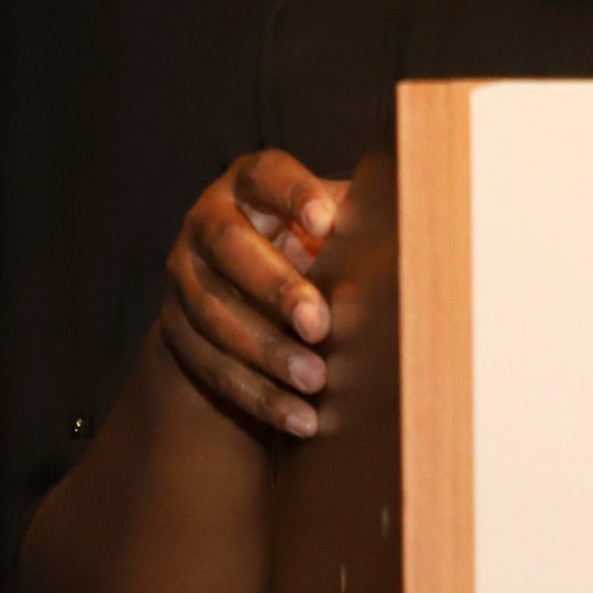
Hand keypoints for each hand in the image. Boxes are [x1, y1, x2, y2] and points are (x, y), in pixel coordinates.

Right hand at [157, 149, 349, 437]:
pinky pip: (211, 366)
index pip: (267, 176)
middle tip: (320, 324)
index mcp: (250, 184)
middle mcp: (207, 222)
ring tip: (315, 380)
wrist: (248, 291)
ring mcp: (185, 276)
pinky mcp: (175, 329)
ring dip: (267, 352)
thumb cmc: (313, 246)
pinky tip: (299, 416)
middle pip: (232, 247)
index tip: (326, 223)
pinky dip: (257, 394)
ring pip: (215, 313)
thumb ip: (357, 221)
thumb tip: (417, 227)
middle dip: (276, 288)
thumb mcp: (330, 223)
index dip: (293, 194)